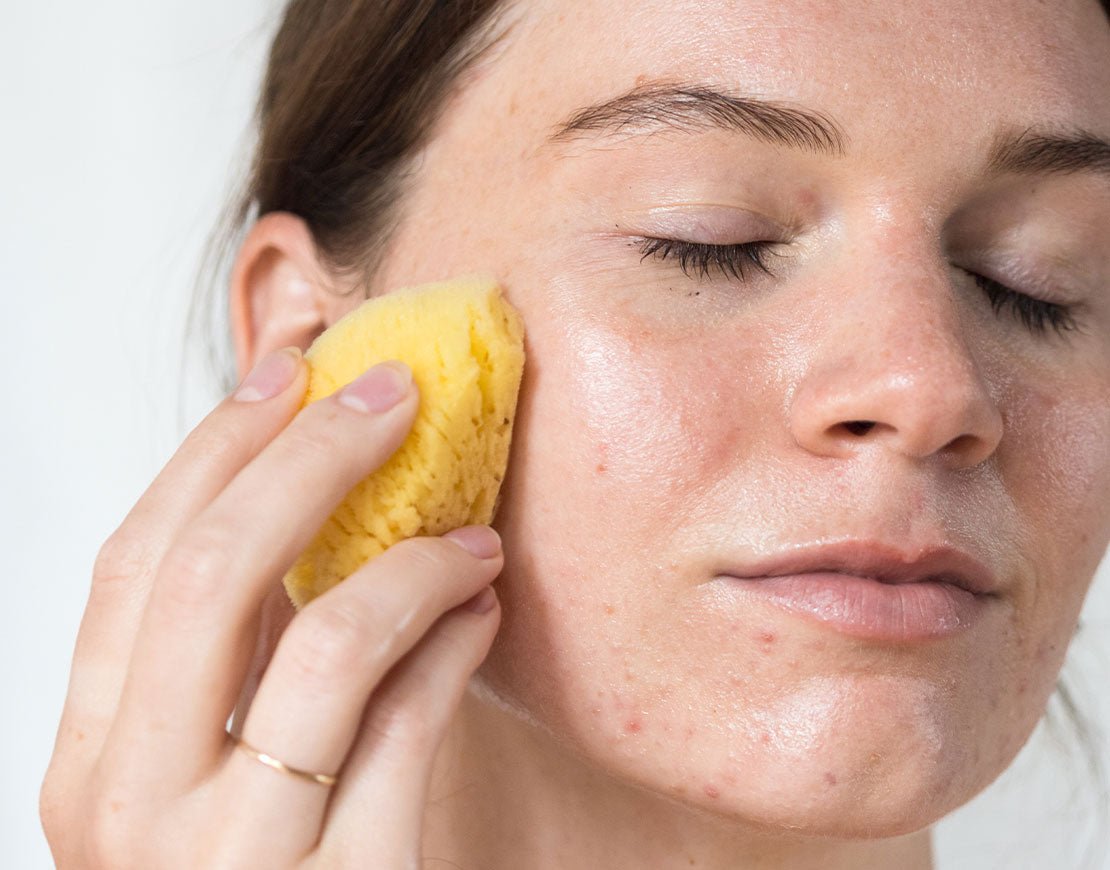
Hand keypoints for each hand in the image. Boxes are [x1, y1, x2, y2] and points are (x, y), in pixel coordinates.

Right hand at [40, 348, 503, 867]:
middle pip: (211, 572)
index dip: (216, 445)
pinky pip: (411, 722)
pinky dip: (456, 641)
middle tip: (396, 390)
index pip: (135, 561)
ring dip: (414, 558)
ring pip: (325, 639)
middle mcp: (134, 811)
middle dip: (309, 454)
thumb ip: (241, 641)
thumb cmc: (289, 858)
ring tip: (474, 537)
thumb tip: (302, 459)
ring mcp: (237, 863)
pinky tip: (483, 610)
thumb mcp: (227, 752)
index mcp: (91, 758)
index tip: (292, 365)